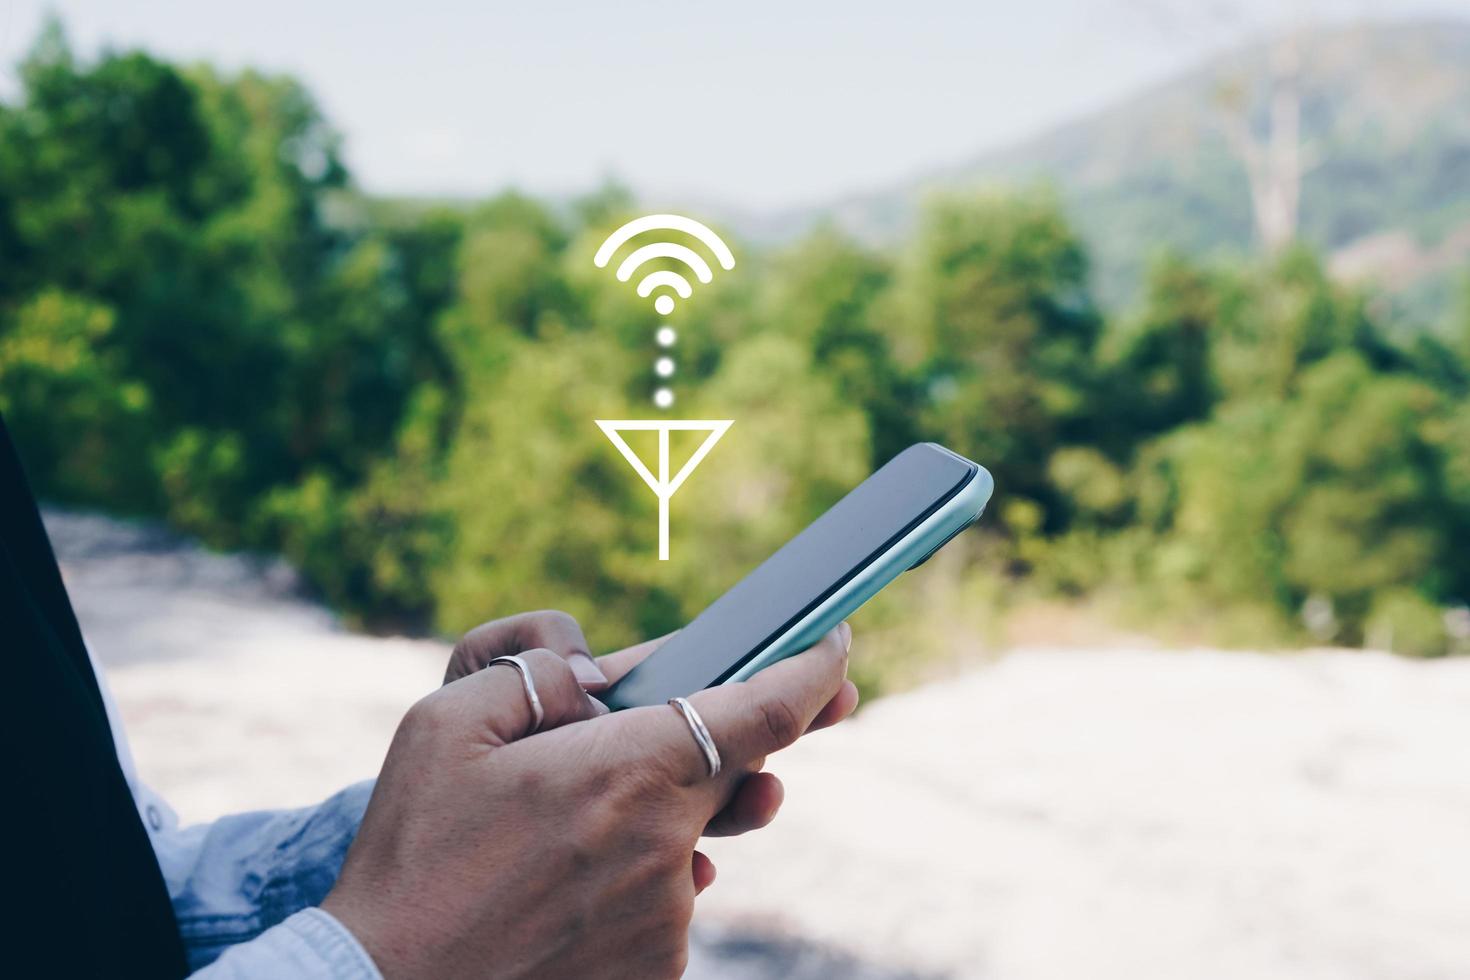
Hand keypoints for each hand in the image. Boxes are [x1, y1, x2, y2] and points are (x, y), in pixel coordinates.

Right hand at [323, 624, 854, 979]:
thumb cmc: (415, 851)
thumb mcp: (447, 723)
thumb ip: (537, 673)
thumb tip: (597, 677)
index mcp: (629, 769)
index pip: (766, 708)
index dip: (813, 669)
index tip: (835, 647)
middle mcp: (667, 845)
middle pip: (733, 770)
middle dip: (718, 742)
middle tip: (661, 736)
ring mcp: (668, 918)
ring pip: (693, 837)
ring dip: (657, 816)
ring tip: (572, 827)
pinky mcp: (657, 970)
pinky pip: (670, 899)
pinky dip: (640, 875)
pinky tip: (573, 879)